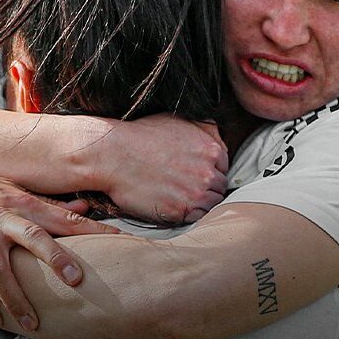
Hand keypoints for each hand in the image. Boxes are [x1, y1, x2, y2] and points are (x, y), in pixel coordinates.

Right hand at [0, 161, 120, 331]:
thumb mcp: (11, 190)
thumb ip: (46, 204)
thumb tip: (86, 207)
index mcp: (20, 203)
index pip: (61, 217)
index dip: (90, 227)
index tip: (117, 238)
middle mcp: (0, 218)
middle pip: (33, 238)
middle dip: (56, 260)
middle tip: (78, 281)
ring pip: (0, 271)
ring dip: (17, 300)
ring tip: (34, 325)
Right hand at [90, 115, 227, 222]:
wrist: (114, 155)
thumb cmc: (142, 136)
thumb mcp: (178, 121)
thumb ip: (205, 130)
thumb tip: (218, 138)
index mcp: (211, 150)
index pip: (223, 167)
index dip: (209, 169)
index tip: (195, 172)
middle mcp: (208, 173)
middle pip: (219, 187)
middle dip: (207, 186)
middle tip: (187, 185)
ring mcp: (195, 195)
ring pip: (210, 205)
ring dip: (200, 202)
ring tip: (181, 196)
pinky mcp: (179, 212)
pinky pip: (195, 218)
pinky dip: (188, 214)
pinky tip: (174, 205)